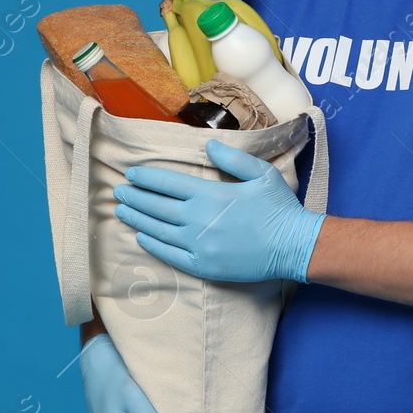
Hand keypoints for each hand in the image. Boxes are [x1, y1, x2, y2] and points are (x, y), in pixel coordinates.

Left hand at [111, 138, 323, 284]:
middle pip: (156, 206)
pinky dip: (152, 245)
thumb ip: (232, 159)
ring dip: (137, 219)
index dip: (146, 178)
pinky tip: (141, 237)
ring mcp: (199, 245)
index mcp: (210, 194)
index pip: (168, 183)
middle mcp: (198, 219)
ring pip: (158, 230)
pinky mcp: (203, 266)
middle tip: (119, 191)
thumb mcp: (261, 173)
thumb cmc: (279, 207)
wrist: (294, 246)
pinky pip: (170, 255)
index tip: (132, 174)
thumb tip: (207, 146)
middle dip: (135, 197)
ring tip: (122, 211)